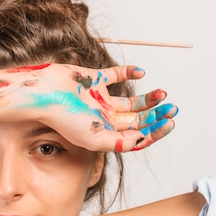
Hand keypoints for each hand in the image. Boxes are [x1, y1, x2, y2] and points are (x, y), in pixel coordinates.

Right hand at [24, 63, 176, 151]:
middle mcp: (103, 118)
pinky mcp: (93, 79)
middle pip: (135, 119)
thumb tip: (141, 140)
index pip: (135, 136)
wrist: (44, 93)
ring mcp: (98, 98)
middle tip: (172, 109)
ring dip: (147, 98)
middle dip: (155, 115)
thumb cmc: (63, 117)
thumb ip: (119, 142)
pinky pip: (115, 75)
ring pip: (129, 100)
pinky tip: (141, 73)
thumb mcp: (94, 138)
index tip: (168, 124)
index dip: (154, 132)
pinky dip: (129, 73)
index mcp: (103, 134)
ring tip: (162, 94)